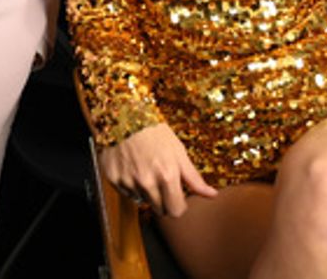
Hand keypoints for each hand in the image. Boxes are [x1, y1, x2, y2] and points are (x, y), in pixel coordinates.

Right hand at [98, 122, 217, 217]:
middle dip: (163, 200)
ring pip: (143, 201)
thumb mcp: (178, 151)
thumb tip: (212, 195)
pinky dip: (131, 185)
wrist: (124, 115)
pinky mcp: (113, 179)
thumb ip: (194, 178)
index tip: (177, 195)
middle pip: (160, 210)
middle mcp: (147, 182)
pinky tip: (132, 168)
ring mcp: (128, 182)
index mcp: (167, 176)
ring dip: (147, 192)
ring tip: (146, 170)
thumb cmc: (154, 131)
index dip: (178, 205)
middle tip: (161, 181)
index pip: (176, 211)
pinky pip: (127, 193)